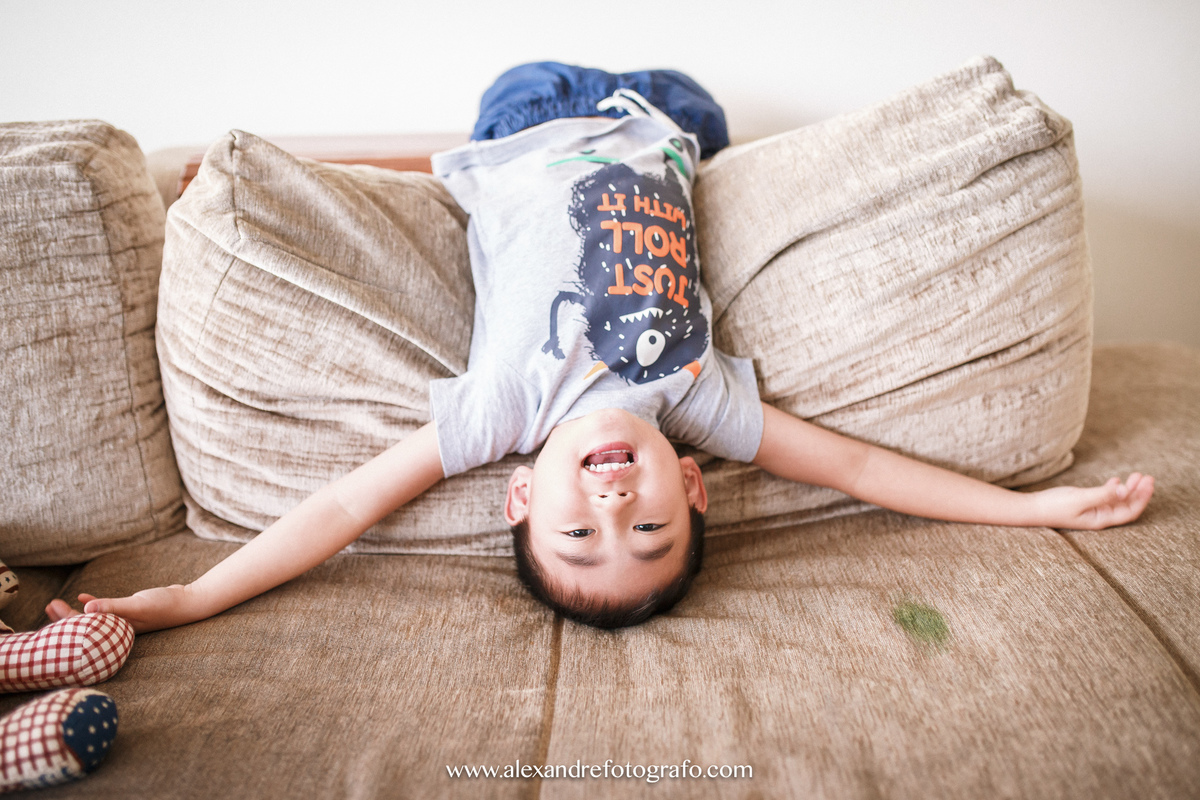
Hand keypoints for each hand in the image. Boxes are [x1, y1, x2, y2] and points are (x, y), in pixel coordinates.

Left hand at [45, 585, 199, 633]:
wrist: (189, 602)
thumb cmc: (165, 605)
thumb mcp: (138, 604)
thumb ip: (112, 606)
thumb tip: (85, 609)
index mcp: (116, 632)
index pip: (85, 630)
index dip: (65, 621)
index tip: (52, 609)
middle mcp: (117, 630)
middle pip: (86, 626)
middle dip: (66, 617)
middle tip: (49, 605)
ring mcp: (124, 622)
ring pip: (93, 619)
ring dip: (76, 612)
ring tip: (59, 604)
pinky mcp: (130, 612)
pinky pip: (106, 611)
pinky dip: (94, 605)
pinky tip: (84, 598)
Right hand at [1034, 473, 1154, 529]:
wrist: (1032, 508)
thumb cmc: (1054, 505)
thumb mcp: (1080, 498)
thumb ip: (1102, 495)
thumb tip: (1125, 490)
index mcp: (1101, 519)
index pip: (1129, 511)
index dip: (1142, 498)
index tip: (1149, 482)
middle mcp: (1100, 517)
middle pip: (1126, 506)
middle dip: (1139, 492)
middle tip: (1147, 476)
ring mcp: (1092, 511)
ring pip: (1117, 501)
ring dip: (1129, 489)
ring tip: (1136, 476)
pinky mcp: (1084, 505)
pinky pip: (1106, 499)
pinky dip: (1114, 490)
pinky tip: (1116, 482)